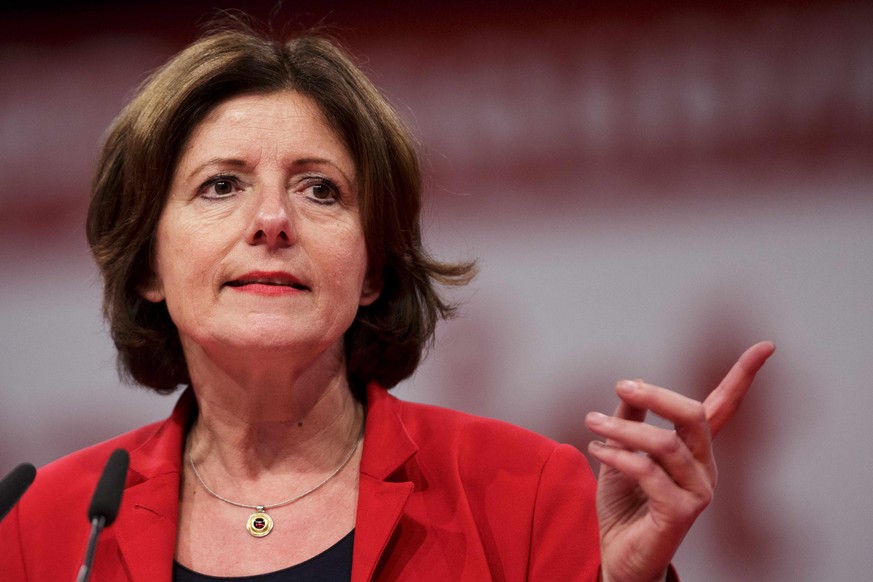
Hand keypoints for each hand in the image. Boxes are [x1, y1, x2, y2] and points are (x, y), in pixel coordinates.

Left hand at [585, 341, 775, 581]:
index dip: (744, 375)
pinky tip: (597, 450)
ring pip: (665, 444)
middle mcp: (705, 467)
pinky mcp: (681, 513)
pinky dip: (618, 456)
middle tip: (621, 386)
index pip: (724, 406)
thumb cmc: (624, 501)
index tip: (767, 345)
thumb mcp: (620, 450)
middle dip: (656, 396)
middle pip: (694, 416)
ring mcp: (698, 492)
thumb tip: (632, 387)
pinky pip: (649, 473)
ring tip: (590, 423)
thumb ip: (628, 420)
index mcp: (696, 449)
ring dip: (622, 430)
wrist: (617, 553)